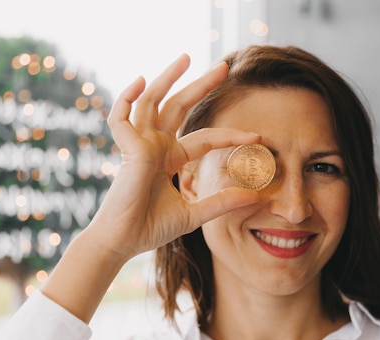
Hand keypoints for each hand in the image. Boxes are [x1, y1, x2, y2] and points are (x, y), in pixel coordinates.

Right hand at [91, 54, 260, 259]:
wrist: (125, 242)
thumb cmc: (152, 228)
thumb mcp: (195, 213)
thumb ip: (223, 202)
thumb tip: (257, 197)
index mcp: (171, 158)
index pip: (206, 138)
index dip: (232, 136)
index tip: (258, 137)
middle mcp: (156, 145)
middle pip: (180, 106)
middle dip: (201, 85)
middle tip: (224, 67)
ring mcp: (140, 144)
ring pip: (153, 101)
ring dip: (168, 78)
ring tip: (187, 57)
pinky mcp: (127, 148)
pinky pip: (121, 117)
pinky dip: (127, 97)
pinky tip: (142, 80)